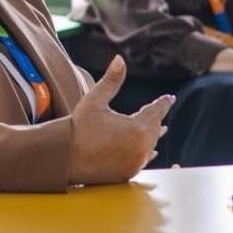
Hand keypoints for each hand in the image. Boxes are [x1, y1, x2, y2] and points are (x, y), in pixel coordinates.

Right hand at [68, 56, 173, 185]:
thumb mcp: (94, 100)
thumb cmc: (78, 127)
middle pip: (155, 130)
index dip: (163, 103)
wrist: (63, 158)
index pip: (155, 111)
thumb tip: (119, 58)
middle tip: (163, 109)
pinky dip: (148, 153)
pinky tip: (151, 152)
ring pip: (151, 146)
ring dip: (155, 136)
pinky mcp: (127, 173)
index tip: (169, 97)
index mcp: (137, 129)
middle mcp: (140, 148)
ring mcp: (135, 163)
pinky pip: (144, 161)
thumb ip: (111, 80)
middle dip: (157, 118)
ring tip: (162, 129)